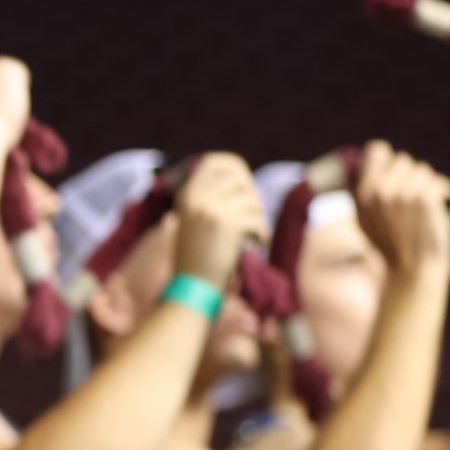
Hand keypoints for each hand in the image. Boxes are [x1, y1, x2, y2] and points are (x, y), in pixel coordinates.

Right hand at [171, 153, 267, 287]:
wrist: (192, 287)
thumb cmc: (196, 261)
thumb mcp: (192, 223)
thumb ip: (208, 200)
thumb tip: (241, 181)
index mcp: (188, 195)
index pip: (216, 161)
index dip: (236, 168)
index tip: (245, 183)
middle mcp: (197, 197)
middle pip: (240, 179)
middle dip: (252, 198)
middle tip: (253, 218)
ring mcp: (211, 208)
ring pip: (251, 200)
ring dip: (258, 218)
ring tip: (254, 235)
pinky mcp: (226, 223)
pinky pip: (256, 219)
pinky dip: (261, 233)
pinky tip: (257, 245)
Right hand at [352, 141, 449, 274]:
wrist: (411, 271)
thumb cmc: (392, 250)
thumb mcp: (367, 221)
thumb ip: (370, 192)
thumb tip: (378, 156)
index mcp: (362, 194)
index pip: (377, 151)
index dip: (390, 159)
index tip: (399, 173)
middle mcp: (379, 191)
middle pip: (403, 160)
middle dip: (413, 176)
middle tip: (418, 194)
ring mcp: (401, 194)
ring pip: (422, 170)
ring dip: (430, 183)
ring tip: (430, 203)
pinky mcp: (423, 199)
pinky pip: (437, 180)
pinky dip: (445, 189)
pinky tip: (447, 198)